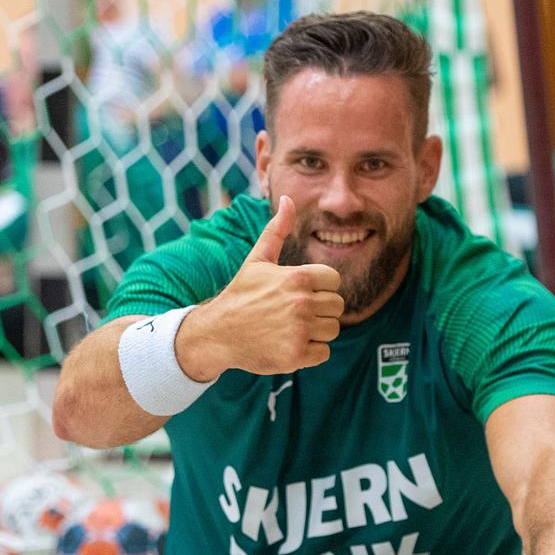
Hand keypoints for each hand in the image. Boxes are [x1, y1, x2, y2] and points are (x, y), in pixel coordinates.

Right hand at [177, 195, 343, 378]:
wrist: (217, 333)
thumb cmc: (241, 294)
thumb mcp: (257, 259)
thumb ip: (277, 230)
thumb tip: (287, 198)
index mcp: (297, 277)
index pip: (334, 281)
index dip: (319, 287)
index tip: (299, 292)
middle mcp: (301, 303)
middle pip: (337, 306)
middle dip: (320, 310)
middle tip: (294, 312)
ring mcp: (299, 331)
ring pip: (333, 330)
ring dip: (316, 331)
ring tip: (291, 328)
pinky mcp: (296, 355)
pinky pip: (324, 353)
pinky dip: (310, 352)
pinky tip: (289, 344)